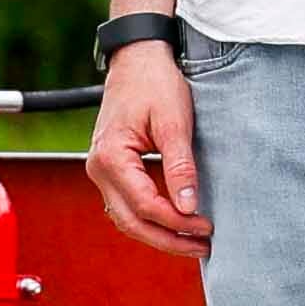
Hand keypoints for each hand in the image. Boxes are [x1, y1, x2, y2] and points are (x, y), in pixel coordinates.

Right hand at [85, 40, 211, 252]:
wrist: (137, 59)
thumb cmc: (154, 83)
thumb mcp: (174, 122)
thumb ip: (180, 166)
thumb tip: (188, 206)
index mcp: (111, 157)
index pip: (145, 205)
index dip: (177, 222)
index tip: (206, 227)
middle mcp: (98, 169)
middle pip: (131, 222)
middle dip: (168, 239)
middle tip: (202, 247)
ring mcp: (101, 171)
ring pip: (126, 218)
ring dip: (159, 233)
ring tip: (192, 241)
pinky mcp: (111, 169)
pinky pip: (127, 205)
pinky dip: (150, 219)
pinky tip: (175, 223)